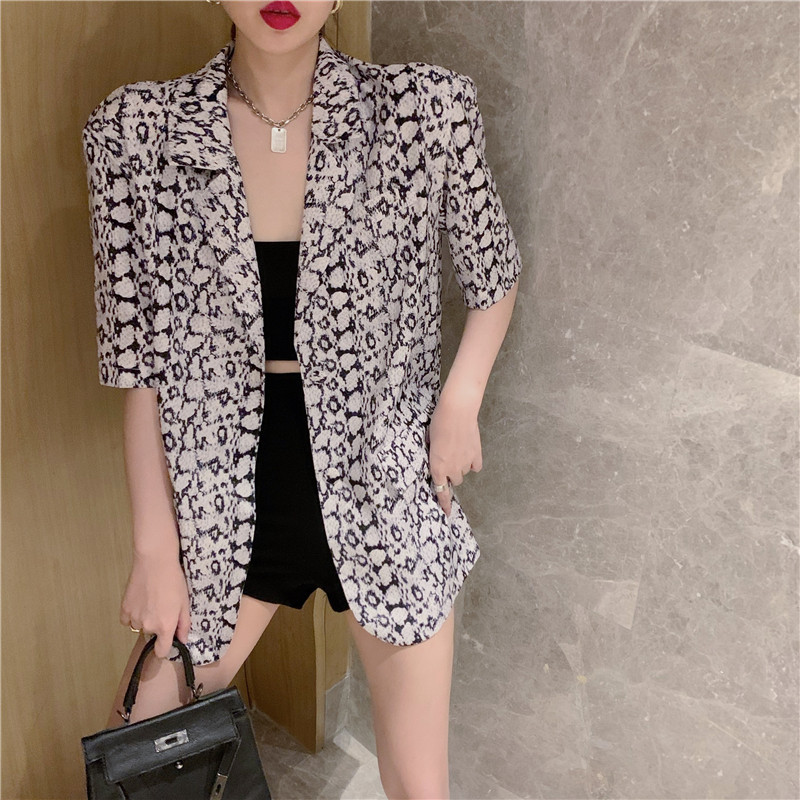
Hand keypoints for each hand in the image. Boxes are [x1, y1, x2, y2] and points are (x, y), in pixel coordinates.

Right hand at [120, 549, 190, 658]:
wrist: (155, 563)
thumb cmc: (173, 580)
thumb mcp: (185, 603)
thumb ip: (184, 625)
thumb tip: (183, 640)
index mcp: (166, 626)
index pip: (161, 651)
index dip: (164, 647)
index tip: (167, 640)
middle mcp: (148, 626)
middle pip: (151, 634)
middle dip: (157, 625)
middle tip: (162, 606)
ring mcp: (134, 618)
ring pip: (139, 626)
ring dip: (144, 619)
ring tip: (151, 600)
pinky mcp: (124, 609)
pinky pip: (127, 620)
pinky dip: (132, 614)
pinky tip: (140, 601)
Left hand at [427, 394, 482, 516]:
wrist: (457, 411)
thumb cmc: (439, 422)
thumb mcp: (430, 440)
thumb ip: (433, 453)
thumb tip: (437, 456)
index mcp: (437, 466)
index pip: (441, 491)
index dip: (445, 504)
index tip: (447, 513)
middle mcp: (452, 469)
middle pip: (455, 480)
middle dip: (452, 472)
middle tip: (449, 457)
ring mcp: (466, 463)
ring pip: (465, 472)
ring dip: (461, 465)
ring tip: (458, 449)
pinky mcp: (477, 455)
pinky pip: (476, 466)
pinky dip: (473, 461)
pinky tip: (469, 450)